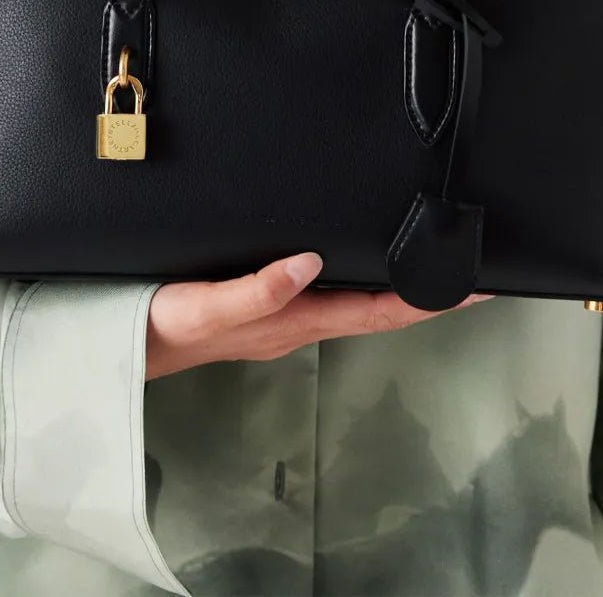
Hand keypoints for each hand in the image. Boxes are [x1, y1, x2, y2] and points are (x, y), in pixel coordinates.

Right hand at [145, 251, 494, 379]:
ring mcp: (286, 312)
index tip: (475, 288)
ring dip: (403, 285)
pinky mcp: (270, 298)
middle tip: (476, 273)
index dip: (430, 301)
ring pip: (362, 299)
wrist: (126, 340)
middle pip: (382, 307)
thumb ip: (257, 288)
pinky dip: (365, 277)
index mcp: (294, 321)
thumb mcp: (206, 307)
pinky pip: (334, 289)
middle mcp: (299, 319)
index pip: (379, 311)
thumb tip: (311, 262)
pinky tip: (369, 261)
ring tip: (438, 264)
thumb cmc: (162, 324)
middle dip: (431, 292)